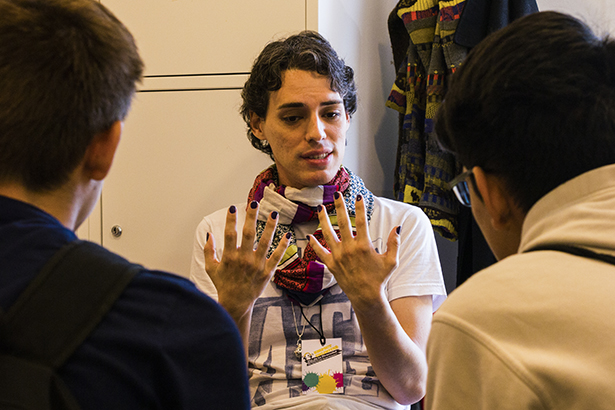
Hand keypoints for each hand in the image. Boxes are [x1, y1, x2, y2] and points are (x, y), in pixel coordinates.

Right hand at [204, 201, 289, 319]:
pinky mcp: (268, 272)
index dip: (231, 220)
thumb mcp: (210, 268)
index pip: (230, 234)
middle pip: (248, 234)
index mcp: (229, 257)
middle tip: (254, 202)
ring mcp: (257, 266)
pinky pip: (277, 257)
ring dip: (270, 227)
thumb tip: (209, 234)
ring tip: (274, 213)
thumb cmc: (223, 284)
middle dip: (251, 217)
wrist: (236, 303)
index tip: (233, 207)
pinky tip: (287, 234)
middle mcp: (244, 260)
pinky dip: (283, 246)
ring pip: (265, 242)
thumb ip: (208, 250)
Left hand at [308, 193, 399, 311]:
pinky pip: (320, 252)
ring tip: (320, 208)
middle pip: (342, 223)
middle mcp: (349, 249)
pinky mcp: (331, 265)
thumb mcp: (391, 261)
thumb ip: (394, 243)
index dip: (360, 208)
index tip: (358, 196)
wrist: (366, 296)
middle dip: (339, 207)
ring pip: (328, 234)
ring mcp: (338, 256)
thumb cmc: (380, 278)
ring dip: (323, 220)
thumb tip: (397, 227)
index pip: (361, 222)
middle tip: (337, 194)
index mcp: (364, 246)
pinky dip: (314, 244)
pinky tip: (309, 236)